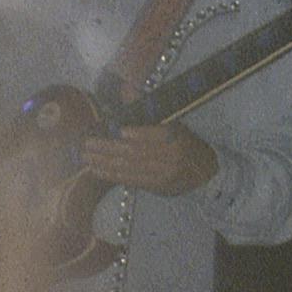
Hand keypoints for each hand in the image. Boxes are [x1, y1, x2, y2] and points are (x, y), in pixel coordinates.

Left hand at [80, 124, 218, 195]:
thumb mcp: (177, 127)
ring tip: (85, 157)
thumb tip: (125, 105)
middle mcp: (171, 157)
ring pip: (129, 167)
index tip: (117, 130)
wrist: (206, 172)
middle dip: (108, 148)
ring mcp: (164, 174)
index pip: (156, 135)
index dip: (137, 133)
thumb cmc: (187, 144)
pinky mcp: (157, 187)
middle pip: (136, 151)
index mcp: (178, 138)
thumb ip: (152, 118)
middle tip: (87, 144)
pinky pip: (130, 180)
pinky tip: (96, 170)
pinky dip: (111, 175)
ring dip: (104, 162)